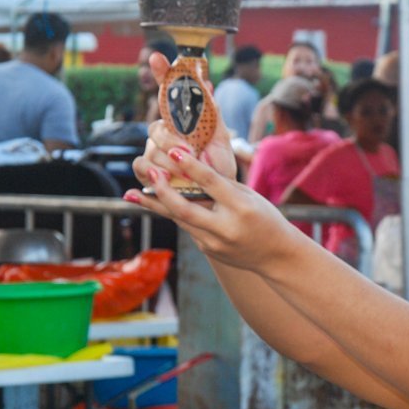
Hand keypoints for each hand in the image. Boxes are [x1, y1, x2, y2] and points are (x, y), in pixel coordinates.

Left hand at [125, 147, 303, 272]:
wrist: (278, 257)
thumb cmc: (265, 218)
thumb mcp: (251, 196)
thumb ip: (223, 182)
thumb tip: (198, 157)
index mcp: (241, 208)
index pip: (212, 183)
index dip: (191, 166)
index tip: (173, 151)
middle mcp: (225, 227)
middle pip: (185, 209)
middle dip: (162, 191)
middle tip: (147, 172)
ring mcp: (214, 243)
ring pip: (178, 220)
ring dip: (153, 205)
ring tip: (130, 192)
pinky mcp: (207, 250)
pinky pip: (186, 227)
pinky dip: (171, 213)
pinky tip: (153, 202)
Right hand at [132, 52, 236, 186]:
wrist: (217, 196)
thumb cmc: (218, 167)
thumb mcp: (220, 138)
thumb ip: (212, 112)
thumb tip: (206, 81)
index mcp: (180, 121)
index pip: (168, 91)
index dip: (162, 72)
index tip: (157, 56)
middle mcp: (164, 135)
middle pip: (156, 128)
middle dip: (172, 140)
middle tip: (188, 151)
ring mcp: (155, 153)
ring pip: (151, 149)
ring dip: (170, 162)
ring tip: (186, 173)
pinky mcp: (149, 174)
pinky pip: (140, 166)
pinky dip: (150, 172)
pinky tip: (162, 178)